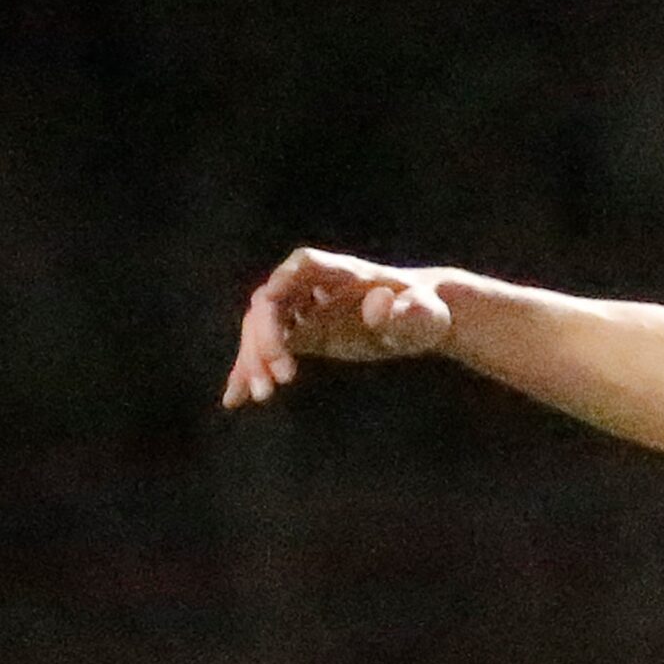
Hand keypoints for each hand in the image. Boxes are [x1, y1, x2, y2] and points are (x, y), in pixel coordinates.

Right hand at [223, 247, 455, 407]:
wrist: (419, 319)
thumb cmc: (427, 312)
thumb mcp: (425, 314)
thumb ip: (407, 311)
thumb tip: (379, 305)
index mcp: (345, 273)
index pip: (305, 265)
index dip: (285, 278)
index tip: (269, 302)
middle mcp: (315, 287)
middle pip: (273, 302)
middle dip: (267, 337)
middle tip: (280, 378)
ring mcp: (303, 309)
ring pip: (262, 327)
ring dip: (254, 359)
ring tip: (263, 395)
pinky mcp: (300, 332)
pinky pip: (267, 348)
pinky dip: (250, 369)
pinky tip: (236, 398)